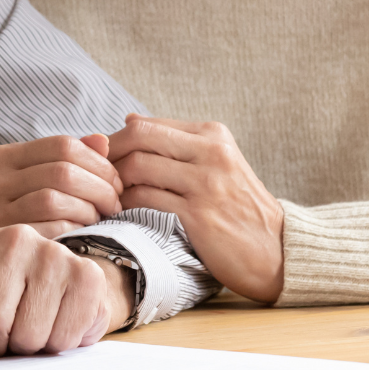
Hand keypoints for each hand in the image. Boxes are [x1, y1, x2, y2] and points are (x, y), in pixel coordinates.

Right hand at [0, 133, 124, 238]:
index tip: (115, 182)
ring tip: (99, 217)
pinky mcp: (3, 243)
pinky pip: (49, 229)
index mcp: (2, 157)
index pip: (62, 145)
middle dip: (99, 187)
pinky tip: (83, 233)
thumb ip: (70, 159)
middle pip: (62, 172)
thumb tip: (101, 141)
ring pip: (54, 200)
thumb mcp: (41, 181)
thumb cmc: (25, 215)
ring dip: (88, 209)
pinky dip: (74, 229)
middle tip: (115, 203)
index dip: (98, 162)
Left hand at [0, 223, 131, 369]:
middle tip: (2, 336)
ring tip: (30, 325)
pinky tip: (56, 321)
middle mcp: (13, 238)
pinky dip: (58, 343)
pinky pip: (64, 336)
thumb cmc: (5, 291)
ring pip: (29, 334)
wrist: (58, 273)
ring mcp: (52, 253)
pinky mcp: (86, 274)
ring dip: (28, 346)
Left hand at [107, 115, 284, 302]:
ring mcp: (205, 183)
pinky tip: (119, 213)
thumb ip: (175, 142)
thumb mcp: (216, 164)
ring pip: (138, 167)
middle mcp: (211, 152)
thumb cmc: (239, 208)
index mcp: (213, 135)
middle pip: (140, 138)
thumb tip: (128, 119)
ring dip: (113, 182)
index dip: (116, 140)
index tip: (100, 158)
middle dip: (108, 154)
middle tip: (92, 174)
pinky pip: (145, 200)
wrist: (276, 250)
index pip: (148, 124)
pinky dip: (125, 204)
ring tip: (105, 195)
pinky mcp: (198, 216)